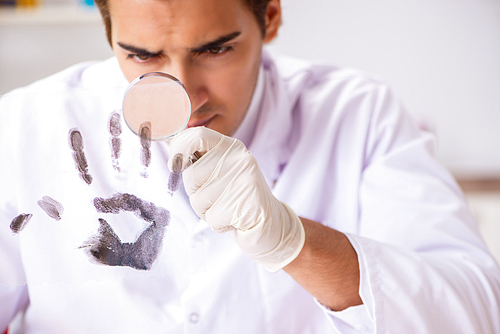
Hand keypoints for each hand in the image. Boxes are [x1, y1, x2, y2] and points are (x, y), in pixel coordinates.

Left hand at [168, 127, 304, 271]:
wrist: (271, 223)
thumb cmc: (237, 197)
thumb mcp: (220, 170)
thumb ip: (198, 158)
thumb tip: (168, 145)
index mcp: (231, 147)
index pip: (197, 136)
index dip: (178, 148)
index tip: (174, 165)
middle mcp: (239, 159)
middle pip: (191, 175)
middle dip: (196, 192)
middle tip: (218, 196)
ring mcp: (244, 180)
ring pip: (198, 200)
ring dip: (207, 211)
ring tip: (228, 207)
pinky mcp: (247, 204)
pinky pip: (211, 218)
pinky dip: (219, 224)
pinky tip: (235, 219)